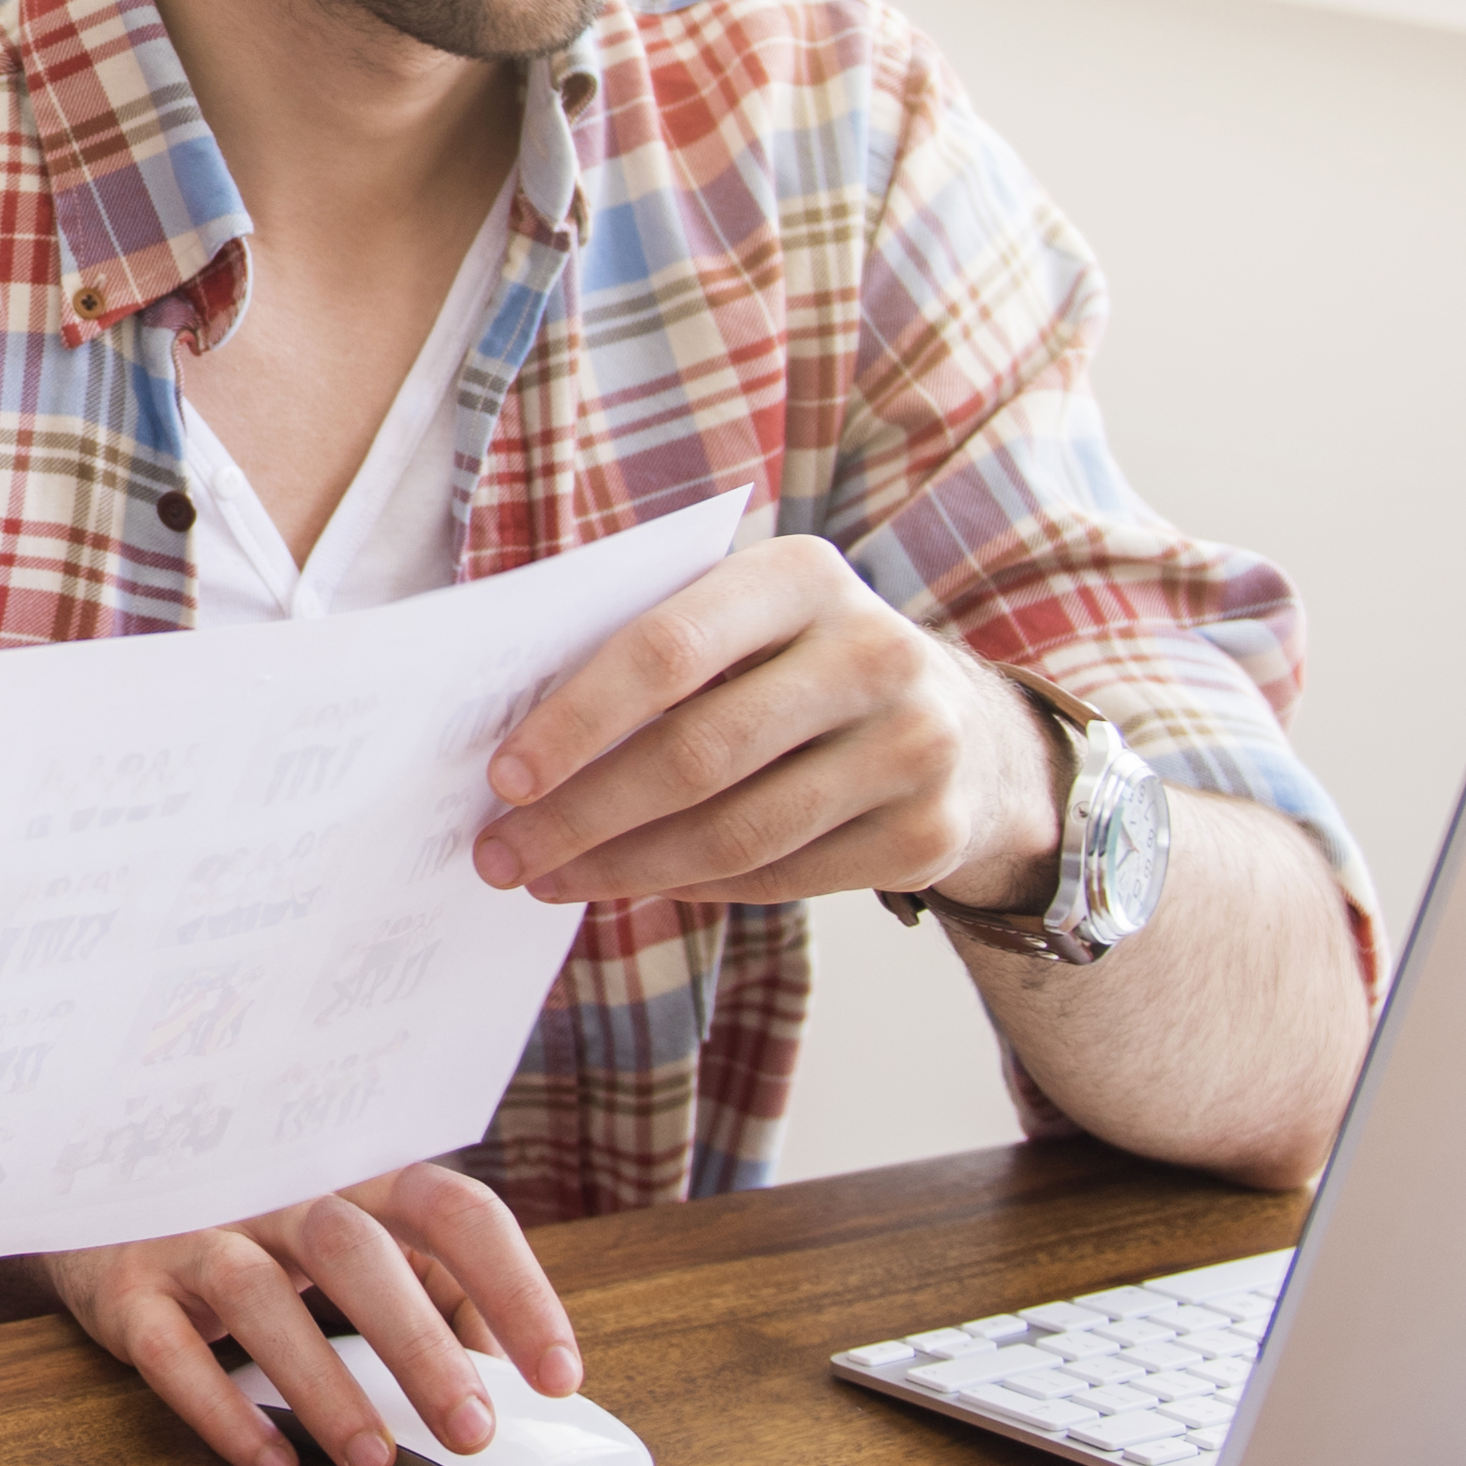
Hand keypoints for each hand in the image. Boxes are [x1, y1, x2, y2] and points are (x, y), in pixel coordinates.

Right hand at [53, 1165, 579, 1465]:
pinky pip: (170, 1349)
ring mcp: (192, 1231)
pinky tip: (272, 1465)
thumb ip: (434, 1285)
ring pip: (259, 1297)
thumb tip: (507, 1362)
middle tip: (473, 1433)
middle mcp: (272, 1187)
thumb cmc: (256, 1222)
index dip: (515, 1288)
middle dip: (420, 1346)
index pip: (452, 1210)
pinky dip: (221, 1410)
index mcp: (350, 1170)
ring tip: (373, 1461)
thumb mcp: (352, 1234)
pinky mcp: (126, 1286)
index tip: (560, 1376)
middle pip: (354, 1250)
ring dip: (322, 1383)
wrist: (92, 1182)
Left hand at [475, 534, 1062, 915]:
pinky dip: (691, 889)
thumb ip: (653, 649)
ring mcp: (913, 748)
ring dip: (623, 868)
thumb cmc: (796, 663)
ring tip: (548, 878)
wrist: (966, 727)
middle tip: (500, 854)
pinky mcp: (926, 834)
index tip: (502, 777)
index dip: (578, 719)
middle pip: (697, 754)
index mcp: (805, 576)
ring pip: (736, 833)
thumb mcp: (747, 618)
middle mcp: (873, 653)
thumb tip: (519, 746)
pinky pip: (778, 879)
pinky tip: (632, 886)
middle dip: (582, 814)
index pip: (669, 649)